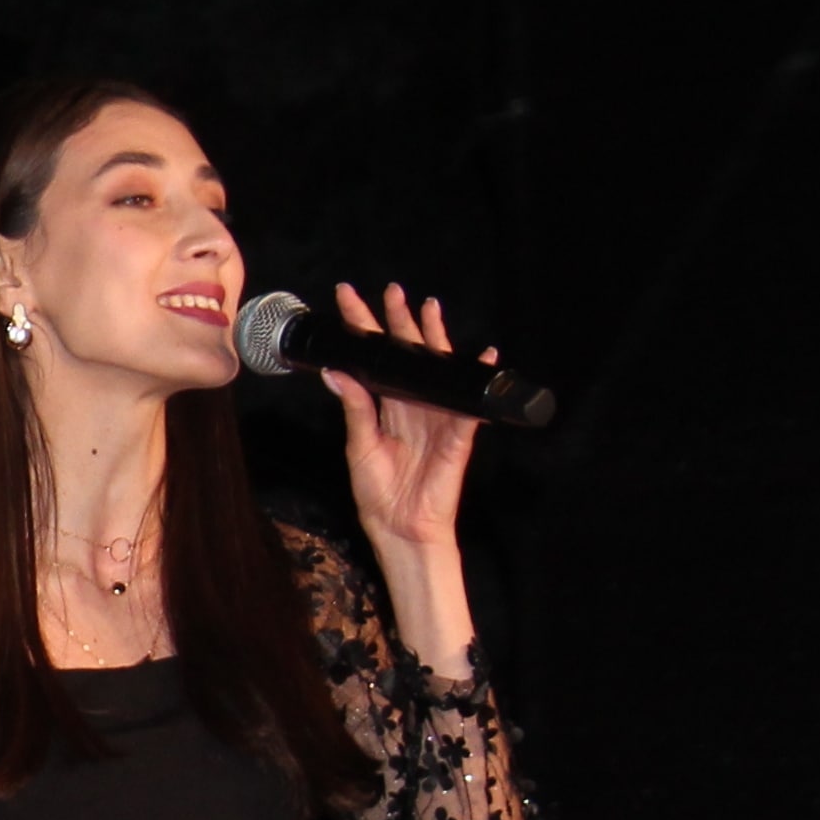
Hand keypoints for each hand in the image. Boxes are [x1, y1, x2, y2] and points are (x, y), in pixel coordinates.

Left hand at [323, 281, 488, 555]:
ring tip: (429, 308)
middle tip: (392, 290)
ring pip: (436, 369)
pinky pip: (468, 405)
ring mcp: (437, 417)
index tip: (348, 300)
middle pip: (407, 356)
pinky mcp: (456, 435)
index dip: (363, 331)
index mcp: (387, 408)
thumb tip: (338, 373)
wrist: (401, 529)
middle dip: (399, 322)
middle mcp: (412, 406)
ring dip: (435, 338)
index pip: (375, 360)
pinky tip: (482, 356)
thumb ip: (355, 409)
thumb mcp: (360, 446)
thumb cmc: (380, 493)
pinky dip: (474, 380)